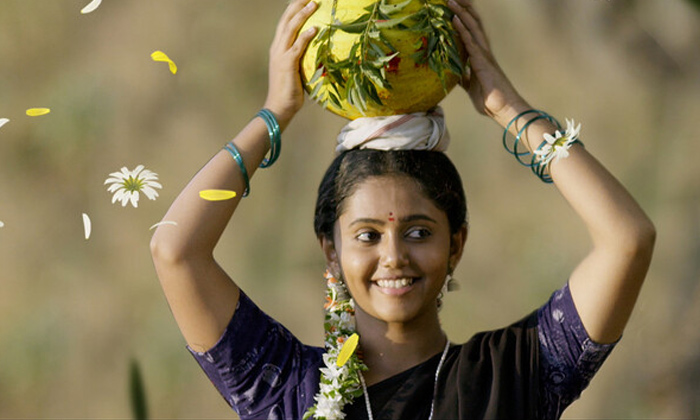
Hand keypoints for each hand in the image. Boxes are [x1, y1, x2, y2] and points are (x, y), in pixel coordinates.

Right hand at [263, 0, 317, 127]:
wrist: (278, 107)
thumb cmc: (289, 92)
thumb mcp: (294, 71)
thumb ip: (301, 59)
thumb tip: (317, 54)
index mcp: (277, 48)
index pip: (284, 23)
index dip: (293, 10)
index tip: (303, 0)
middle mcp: (277, 48)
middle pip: (286, 20)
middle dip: (297, 6)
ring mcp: (281, 55)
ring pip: (291, 29)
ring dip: (303, 15)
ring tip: (314, 4)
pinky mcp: (287, 64)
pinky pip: (297, 46)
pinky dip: (306, 36)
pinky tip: (316, 29)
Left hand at [448, 0, 526, 118]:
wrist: (503, 109)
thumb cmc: (489, 99)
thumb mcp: (471, 86)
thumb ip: (463, 77)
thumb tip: (455, 75)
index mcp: (480, 57)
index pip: (471, 32)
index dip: (462, 19)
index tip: (451, 9)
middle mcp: (483, 52)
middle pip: (473, 24)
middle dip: (462, 10)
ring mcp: (484, 55)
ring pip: (472, 28)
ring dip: (461, 14)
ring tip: (451, 2)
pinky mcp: (482, 62)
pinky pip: (471, 42)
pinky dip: (462, 30)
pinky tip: (454, 19)